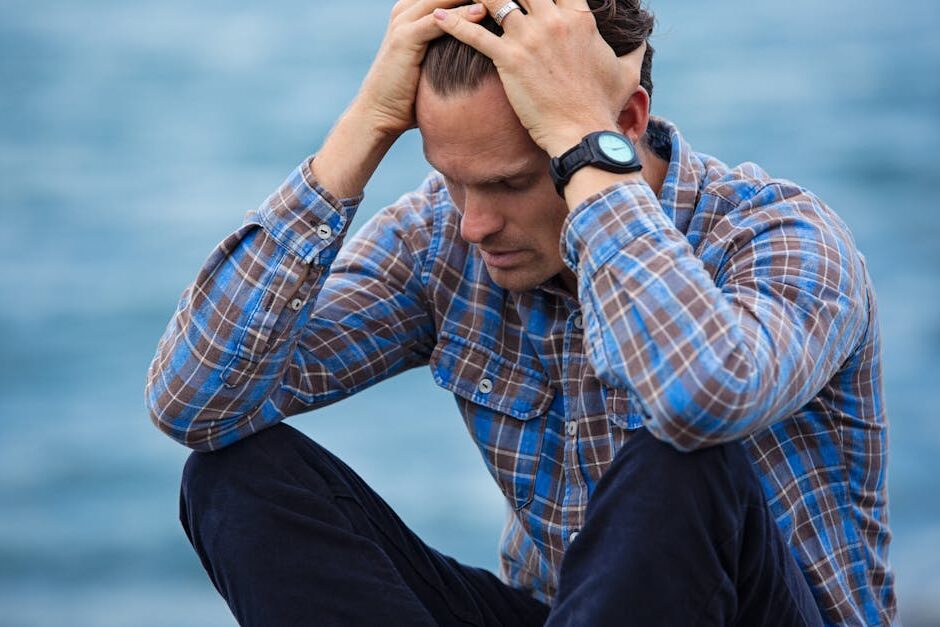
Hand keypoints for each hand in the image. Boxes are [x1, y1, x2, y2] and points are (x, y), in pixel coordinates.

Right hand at [355, 0, 486, 138]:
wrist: (380, 112)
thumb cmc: (411, 93)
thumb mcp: (434, 60)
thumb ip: (451, 44)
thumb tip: (485, 46)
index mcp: (413, 10)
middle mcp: (406, 9)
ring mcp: (403, 21)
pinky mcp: (404, 37)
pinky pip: (437, 20)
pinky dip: (461, 15)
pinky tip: (483, 13)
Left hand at [433, 0, 645, 155]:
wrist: (583, 133)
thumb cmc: (603, 106)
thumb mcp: (626, 74)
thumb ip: (633, 52)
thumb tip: (642, 44)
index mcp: (579, 18)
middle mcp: (554, 21)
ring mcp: (530, 39)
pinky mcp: (509, 60)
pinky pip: (475, 34)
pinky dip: (453, 24)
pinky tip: (436, 18)